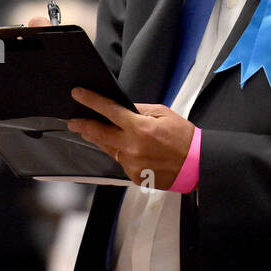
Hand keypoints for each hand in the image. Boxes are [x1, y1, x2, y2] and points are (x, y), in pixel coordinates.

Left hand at [66, 87, 195, 190]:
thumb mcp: (163, 113)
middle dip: (83, 125)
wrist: (196, 164)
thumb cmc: (183, 137)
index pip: (109, 111)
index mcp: (140, 127)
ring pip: (107, 149)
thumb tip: (122, 109)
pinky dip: (119, 153)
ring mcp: (131, 163)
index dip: (91, 101)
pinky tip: (124, 148)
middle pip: (99, 133)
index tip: (78, 94)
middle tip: (73, 121)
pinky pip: (120, 161)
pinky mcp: (133, 176)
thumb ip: (140, 110)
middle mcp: (132, 147)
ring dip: (98, 139)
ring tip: (90, 132)